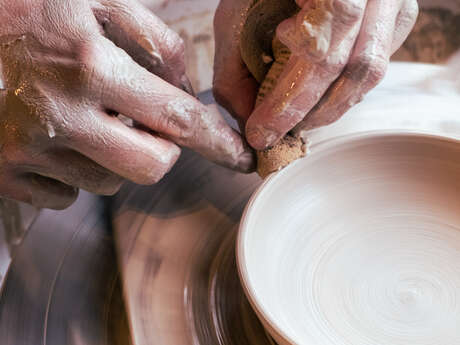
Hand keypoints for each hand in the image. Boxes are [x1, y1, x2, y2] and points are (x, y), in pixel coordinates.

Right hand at [0, 0, 253, 208]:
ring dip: (113, 157)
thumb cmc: (27, 9)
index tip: (240, 159)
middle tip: (140, 123)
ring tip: (86, 118)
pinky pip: (66, 196)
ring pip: (109, 183)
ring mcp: (29, 150)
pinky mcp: (6, 173)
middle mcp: (61, 115)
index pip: (177, 118)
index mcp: (90, 66)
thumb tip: (186, 82)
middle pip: (151, 167)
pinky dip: (75, 172)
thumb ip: (154, 38)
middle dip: (160, 150)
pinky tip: (57, 138)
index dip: (217, 142)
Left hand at [213, 0, 417, 149]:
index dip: (287, 104)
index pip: (317, 54)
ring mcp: (391, 2)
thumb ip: (235, 69)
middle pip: (352, 69)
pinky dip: (346, 89)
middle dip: (311, 113)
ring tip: (298, 121)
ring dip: (331, 107)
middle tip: (279, 134)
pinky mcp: (396, 15)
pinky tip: (321, 98)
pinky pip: (377, 64)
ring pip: (371, 72)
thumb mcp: (236, 14)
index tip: (260, 134)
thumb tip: (245, 117)